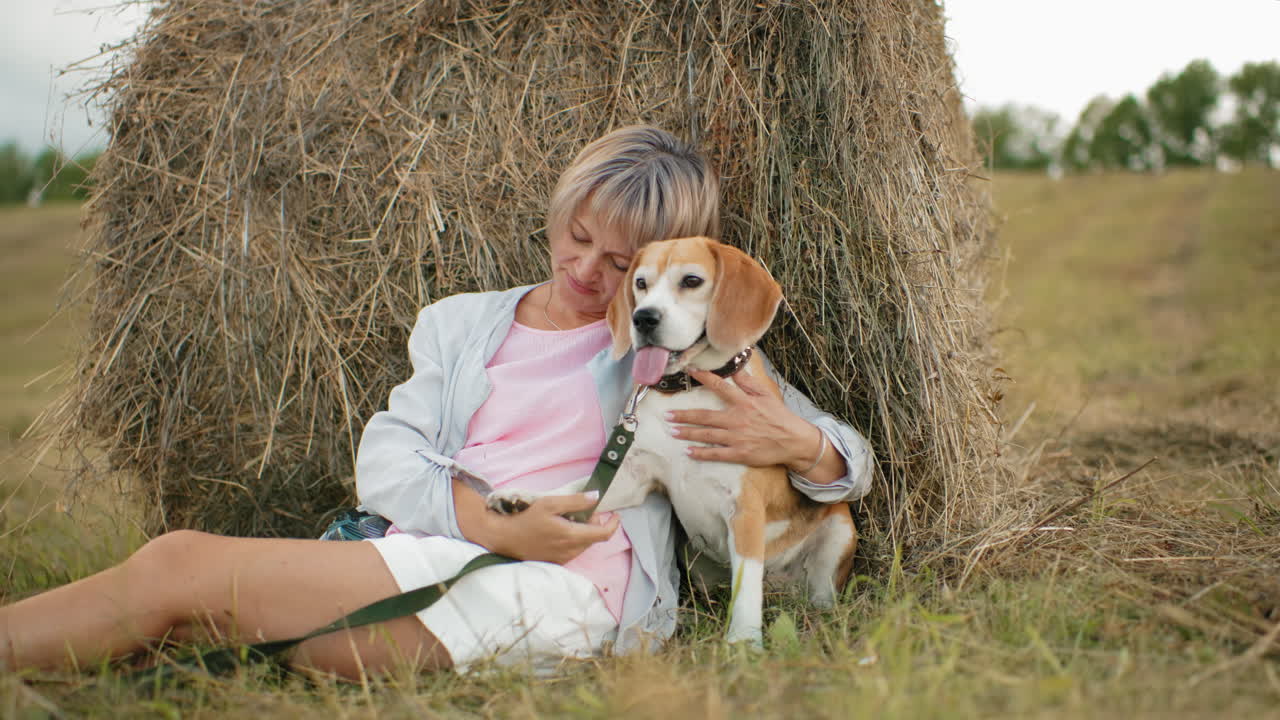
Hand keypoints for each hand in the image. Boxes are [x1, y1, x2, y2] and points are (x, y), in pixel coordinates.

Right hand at [486, 493, 619, 564]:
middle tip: (584, 511)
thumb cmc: (527, 519)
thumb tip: (596, 497)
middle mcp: (571, 551)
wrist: (505, 539)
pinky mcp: (556, 562)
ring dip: (584, 532)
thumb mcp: (550, 503)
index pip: (603, 535)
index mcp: (572, 536)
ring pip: (584, 545)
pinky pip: (573, 551)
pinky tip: (561, 530)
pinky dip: (574, 540)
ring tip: (569, 519)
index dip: (613, 524)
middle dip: (595, 524)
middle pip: (594, 538)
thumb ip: (575, 501)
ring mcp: (563, 559)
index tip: (615, 514)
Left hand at [666, 369, 821, 470]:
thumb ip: (748, 382)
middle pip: (705, 416)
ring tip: (672, 431)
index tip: (689, 371)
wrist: (794, 441)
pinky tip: (688, 452)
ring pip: (707, 435)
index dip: (703, 378)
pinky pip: (716, 454)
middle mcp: (738, 419)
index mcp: (744, 402)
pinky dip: (701, 453)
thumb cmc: (780, 417)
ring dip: (687, 433)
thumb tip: (735, 368)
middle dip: (684, 415)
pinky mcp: (740, 453)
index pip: (720, 386)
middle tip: (667, 415)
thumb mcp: (766, 394)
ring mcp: (737, 438)